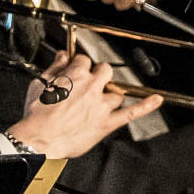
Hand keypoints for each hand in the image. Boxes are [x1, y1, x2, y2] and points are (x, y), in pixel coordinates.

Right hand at [5, 52, 163, 158]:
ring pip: (116, 93)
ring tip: (102, 100)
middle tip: (92, 82)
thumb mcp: (39, 85)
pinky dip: (146, 106)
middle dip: (99, 74)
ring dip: (110, 94)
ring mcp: (101, 105)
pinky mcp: (107, 122)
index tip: (77, 69)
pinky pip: (132, 112)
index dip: (80, 65)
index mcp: (75, 75)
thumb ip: (54, 68)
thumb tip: (62, 55)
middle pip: (105, 71)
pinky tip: (156, 100)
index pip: (84, 60)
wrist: (39, 138)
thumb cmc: (36, 114)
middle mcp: (92, 87)